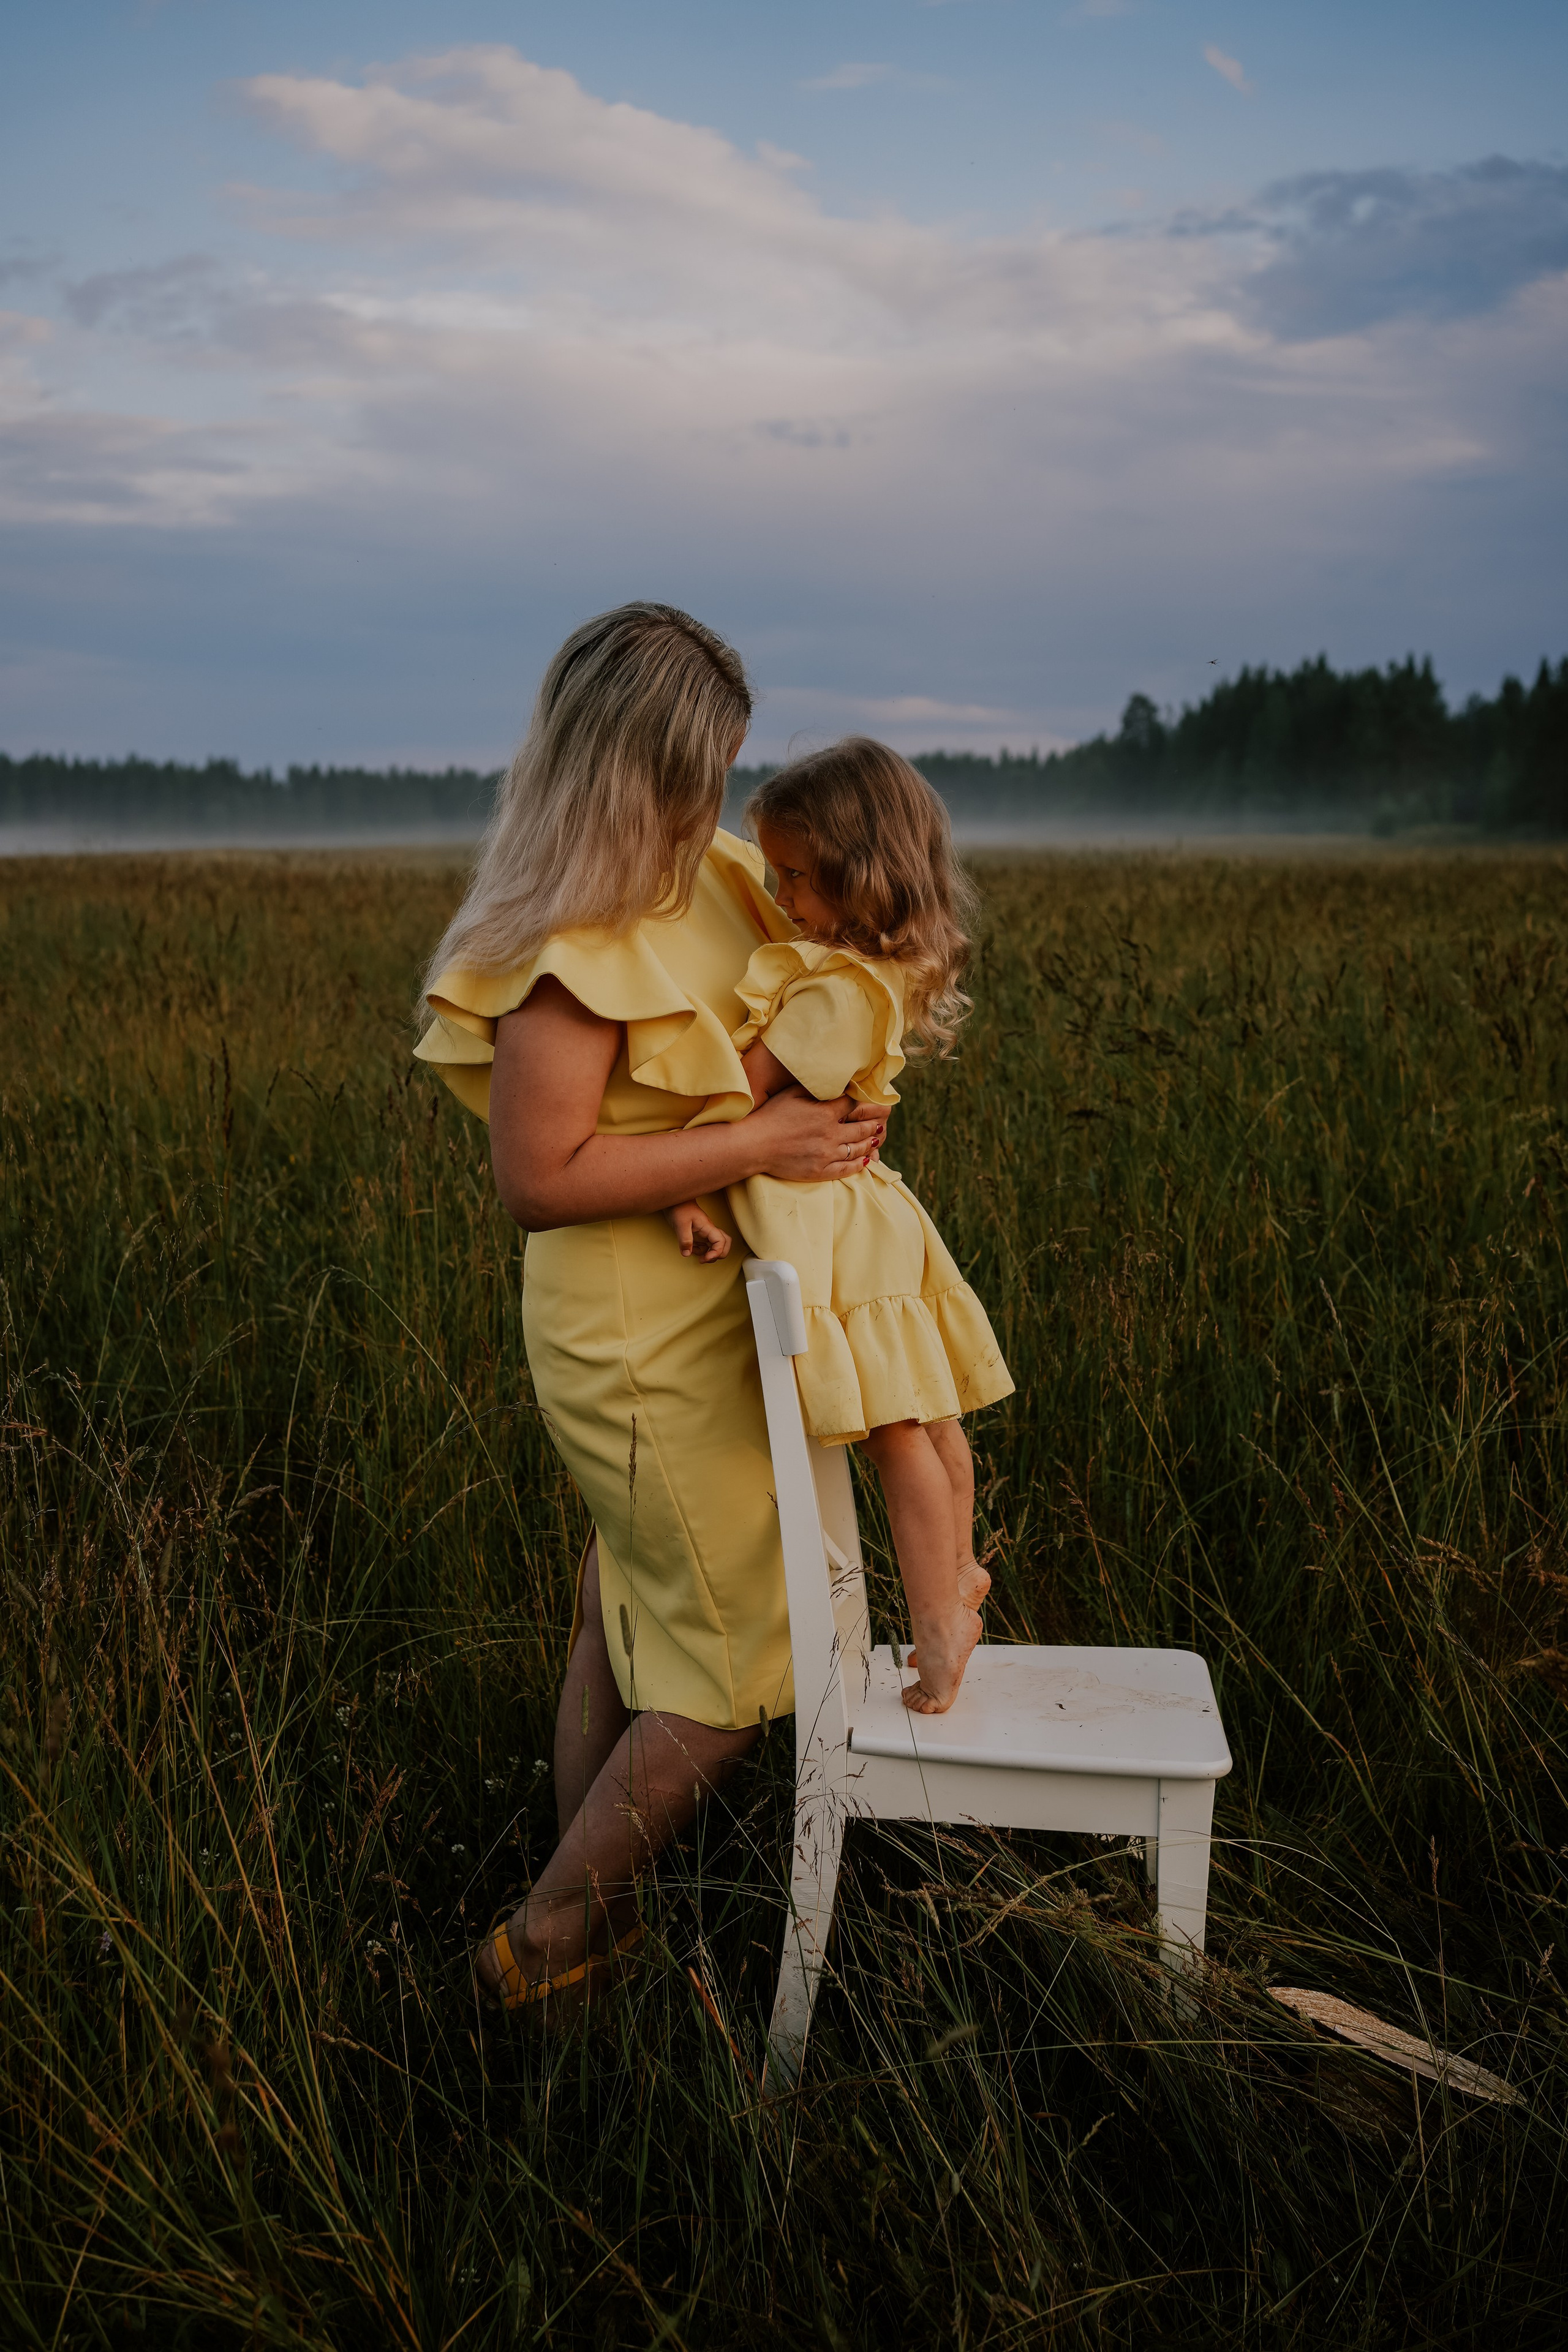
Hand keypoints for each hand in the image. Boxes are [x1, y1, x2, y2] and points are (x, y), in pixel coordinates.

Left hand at [664, 1200, 732, 1261]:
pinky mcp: (698, 1235)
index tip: (706, 1258)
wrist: (675, 1201)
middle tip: (706, 1259)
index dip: (717, 1252)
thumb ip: (684, 1239)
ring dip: (708, 1254)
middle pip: (724, 1244)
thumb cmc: (680, 1208)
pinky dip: (700, 1251)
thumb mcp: (680, 1224)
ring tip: (697, 1255)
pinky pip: (704, 1246)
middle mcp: (708, 1231)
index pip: (721, 1241)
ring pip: (714, 1247)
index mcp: (707, 1227)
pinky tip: (691, 1249)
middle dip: (718, 1255)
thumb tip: (687, 1253)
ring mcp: (704, 1233)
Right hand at [747, 1088, 887, 1182]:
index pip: (854, 1105)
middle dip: (873, 1123)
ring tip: (876, 1138)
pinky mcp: (820, 1172)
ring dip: (870, 1142)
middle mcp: (830, 1134)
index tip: (870, 1102)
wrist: (753, 1145)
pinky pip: (847, 1169)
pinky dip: (860, 1164)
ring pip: (858, 1149)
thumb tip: (833, 1083)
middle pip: (862, 1128)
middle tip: (881, 1121)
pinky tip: (866, 1160)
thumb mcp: (792, 1094)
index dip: (864, 1103)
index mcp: (825, 1113)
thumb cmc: (770, 1115)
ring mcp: (827, 1155)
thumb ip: (816, 1089)